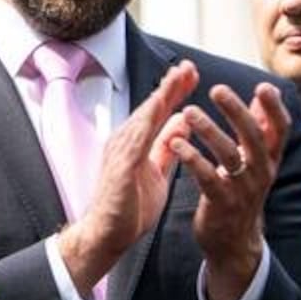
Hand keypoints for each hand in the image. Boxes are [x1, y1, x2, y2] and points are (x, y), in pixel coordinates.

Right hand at [56, 60, 197, 291]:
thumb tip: (180, 123)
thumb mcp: (156, 172)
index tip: (191, 75)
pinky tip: (160, 108)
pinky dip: (149, 121)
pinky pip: (137, 138)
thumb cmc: (130, 207)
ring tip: (177, 78)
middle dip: (169, 86)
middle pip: (151, 108)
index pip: (158, 112)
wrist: (109, 233)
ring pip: (144, 117)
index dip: (174, 92)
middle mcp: (125, 140)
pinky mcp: (121, 164)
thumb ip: (166, 147)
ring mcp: (120, 150)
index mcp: (135, 143)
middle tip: (189, 66)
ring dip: (160, 96)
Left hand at [172, 82, 288, 299]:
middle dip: (237, 112)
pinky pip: (208, 177)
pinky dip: (192, 159)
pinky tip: (176, 143)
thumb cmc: (239, 190)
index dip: (274, 109)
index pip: (280, 130)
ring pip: (229, 155)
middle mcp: (261, 172)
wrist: (231, 239)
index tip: (265, 86)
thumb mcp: (255, 160)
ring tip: (189, 112)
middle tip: (218, 89)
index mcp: (269, 159)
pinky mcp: (222, 202)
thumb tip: (266, 95)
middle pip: (254, 137)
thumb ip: (259, 128)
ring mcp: (243, 189)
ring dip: (209, 131)